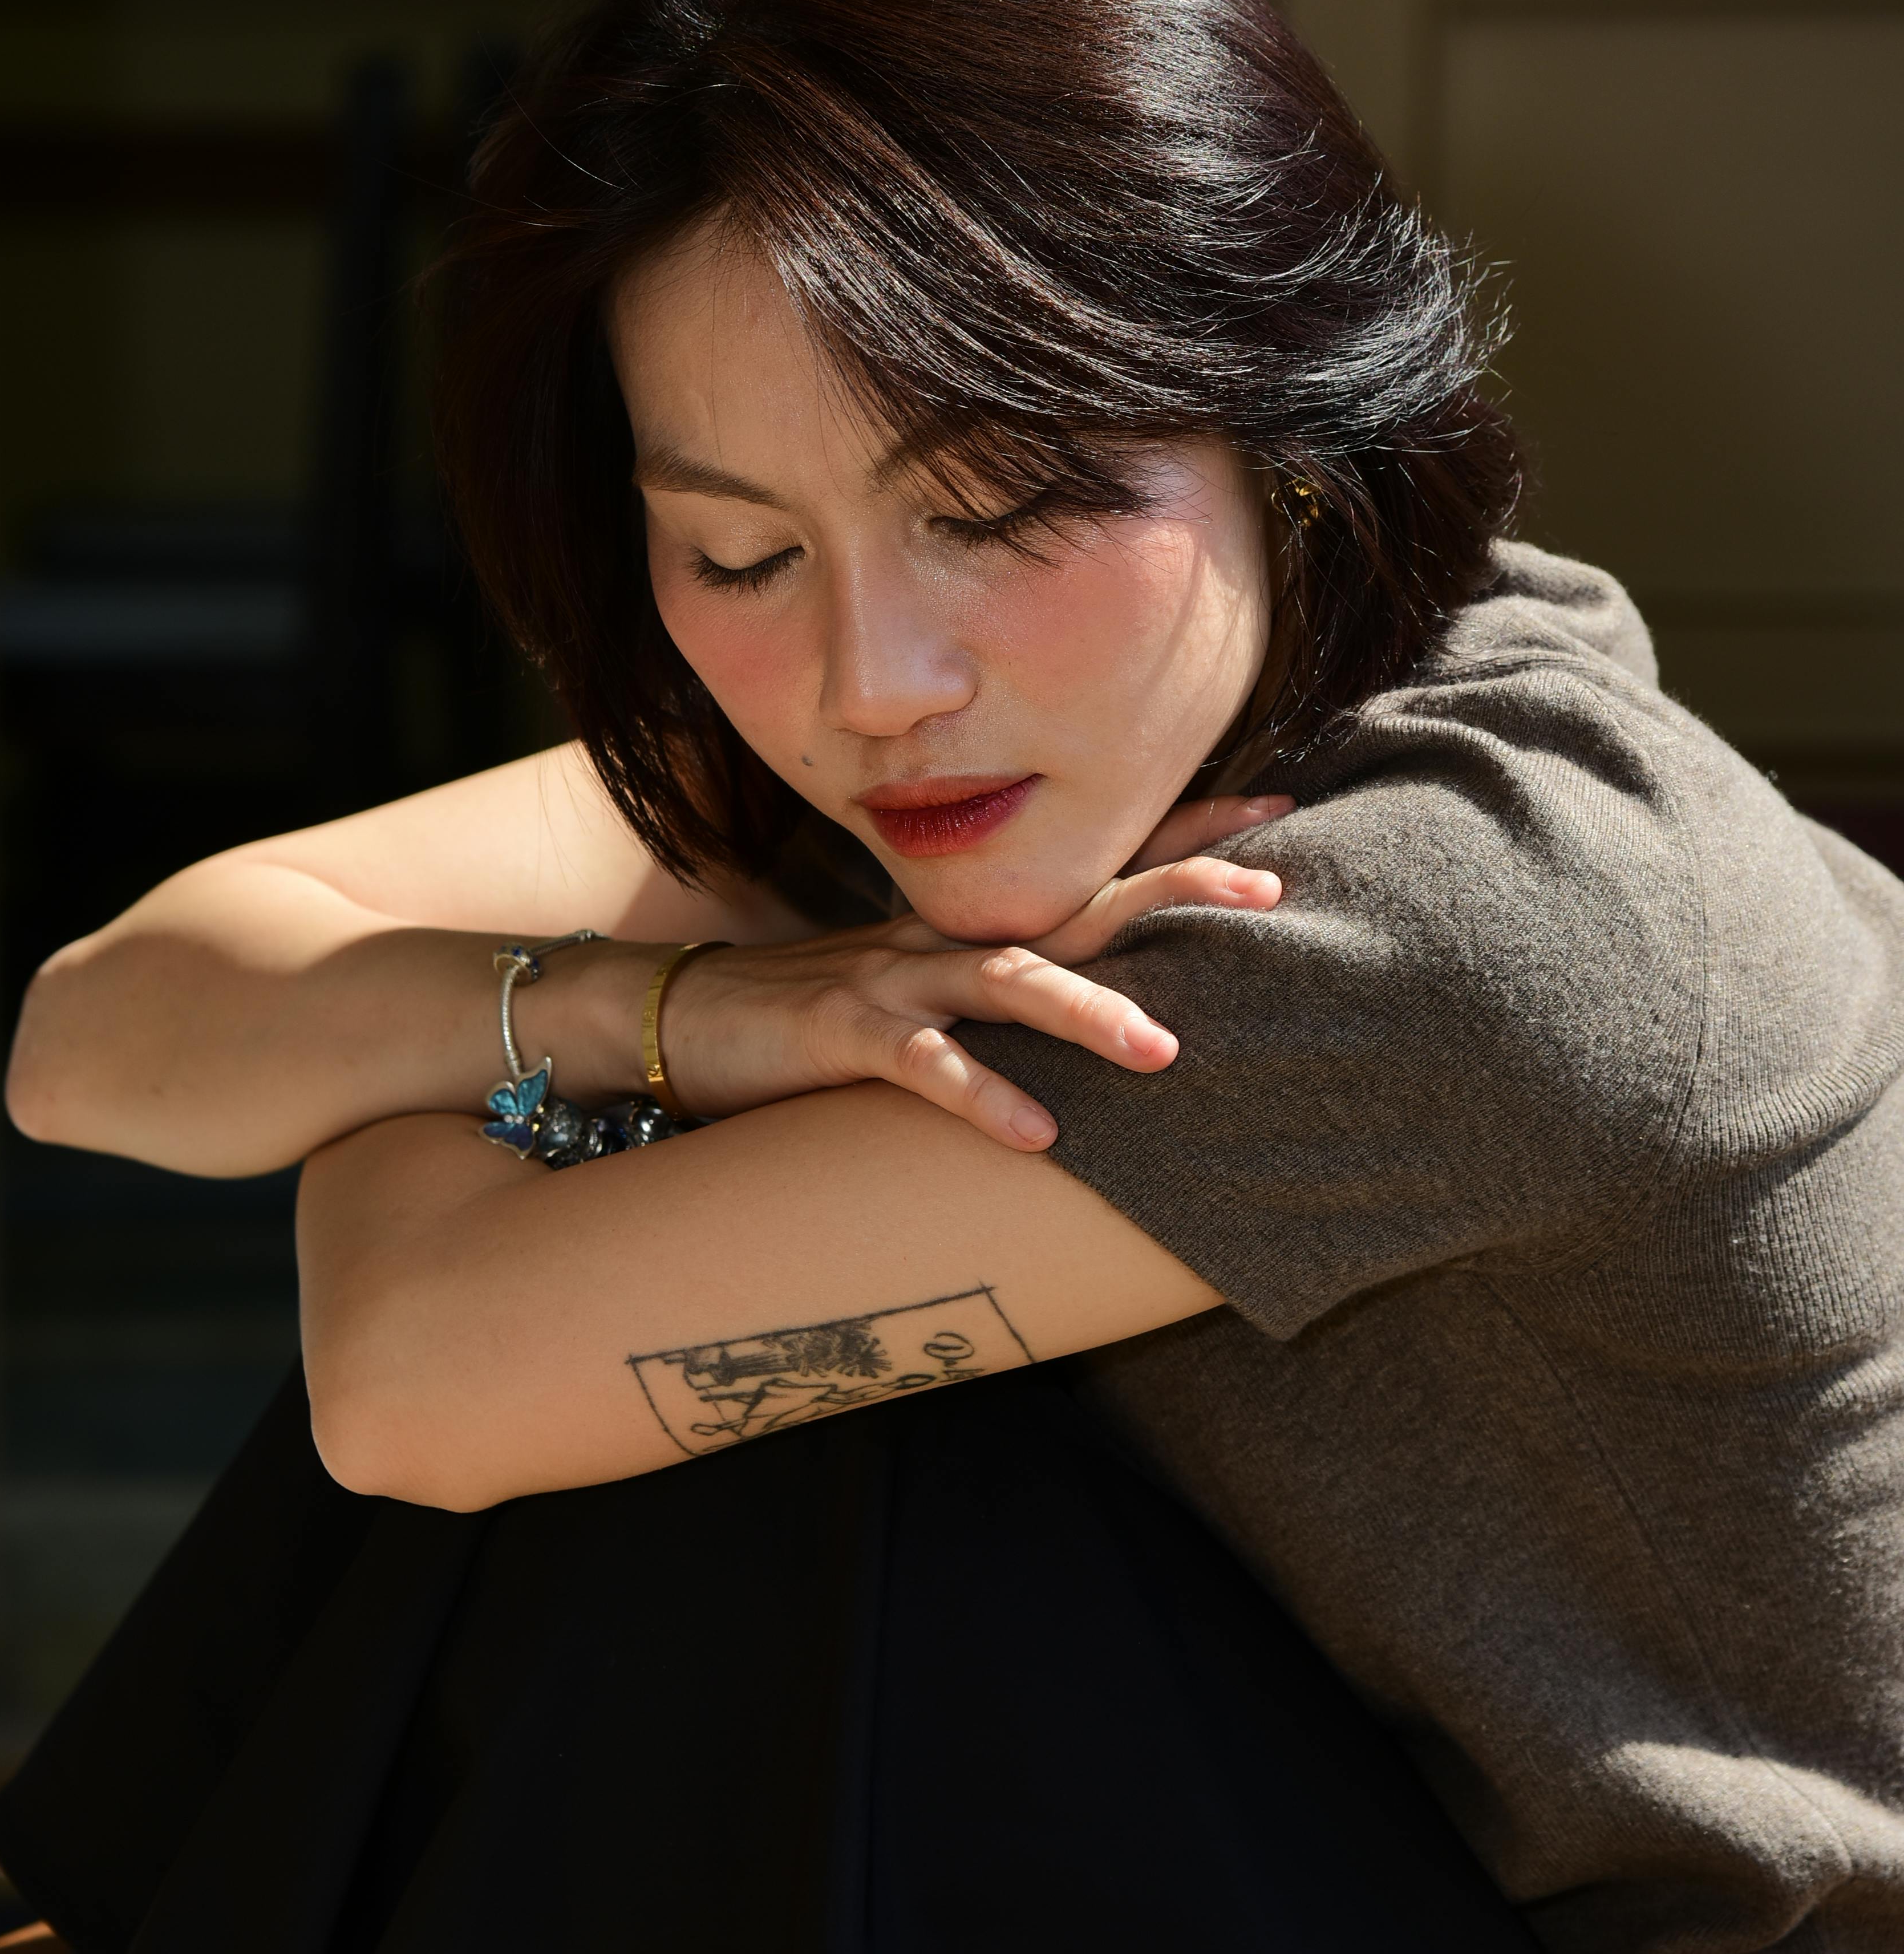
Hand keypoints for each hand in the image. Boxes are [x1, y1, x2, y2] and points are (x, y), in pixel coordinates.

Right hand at [640, 794, 1290, 1153]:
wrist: (678, 1017)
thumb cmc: (810, 1019)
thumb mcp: (918, 996)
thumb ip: (996, 994)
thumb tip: (1098, 1007)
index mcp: (971, 927)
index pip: (1094, 871)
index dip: (1181, 843)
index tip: (1276, 819)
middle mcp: (943, 938)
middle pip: (1077, 902)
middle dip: (1174, 891)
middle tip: (1271, 891)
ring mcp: (891, 979)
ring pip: (1006, 981)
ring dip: (1089, 1011)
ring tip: (1166, 1051)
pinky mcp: (840, 1033)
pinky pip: (922, 1066)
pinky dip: (981, 1095)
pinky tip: (1040, 1134)